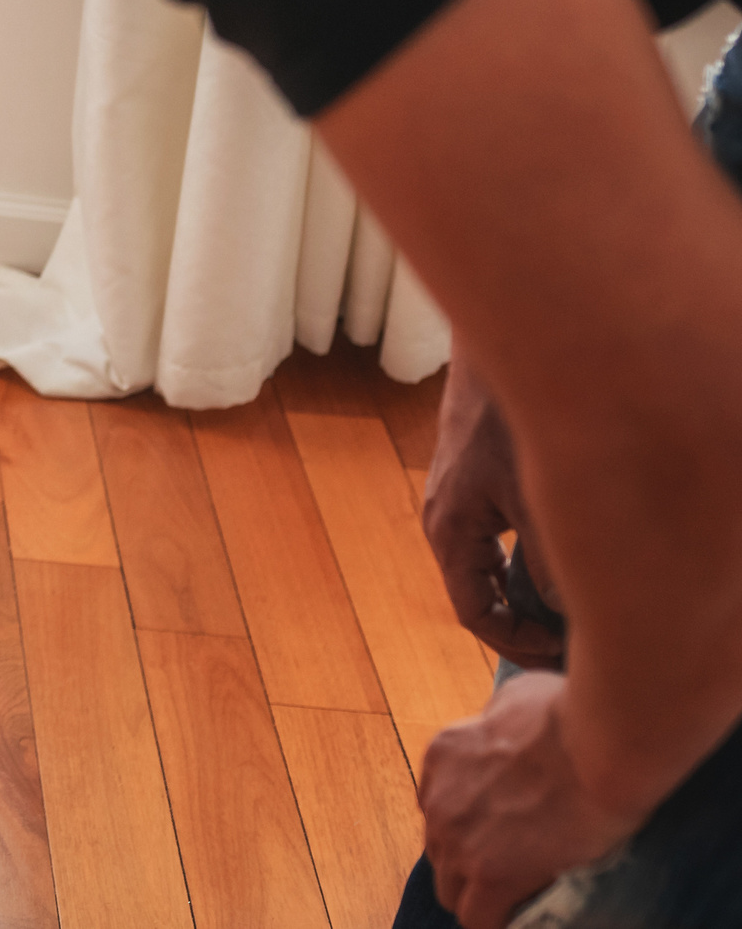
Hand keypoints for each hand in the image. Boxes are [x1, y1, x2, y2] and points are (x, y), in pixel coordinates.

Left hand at [421, 672, 639, 927]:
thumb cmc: (570, 713)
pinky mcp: (490, 874)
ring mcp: (459, 838)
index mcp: (443, 755)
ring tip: (513, 899)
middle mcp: (438, 797)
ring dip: (478, 895)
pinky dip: (496, 921)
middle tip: (508, 868)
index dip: (466, 823)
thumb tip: (509, 721)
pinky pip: (478, 918)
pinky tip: (517, 920)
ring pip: (451, 889)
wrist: (596, 747)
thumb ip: (500, 717)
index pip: (437, 804)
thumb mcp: (517, 697)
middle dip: (468, 860)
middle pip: (439, 848)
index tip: (495, 832)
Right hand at [422, 351, 564, 669]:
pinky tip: (558, 562)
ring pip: (488, 570)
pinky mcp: (473, 488)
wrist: (490, 361)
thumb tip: (568, 611)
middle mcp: (445, 524)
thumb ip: (549, 559)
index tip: (559, 654)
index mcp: (450, 532)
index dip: (513, 642)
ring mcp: (458, 505)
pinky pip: (494, 543)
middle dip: (522, 624)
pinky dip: (522, 565)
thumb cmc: (505, 424)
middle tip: (570, 643)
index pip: (472, 611)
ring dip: (524, 595)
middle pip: (479, 595)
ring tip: (570, 610)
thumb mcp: (532, 497)